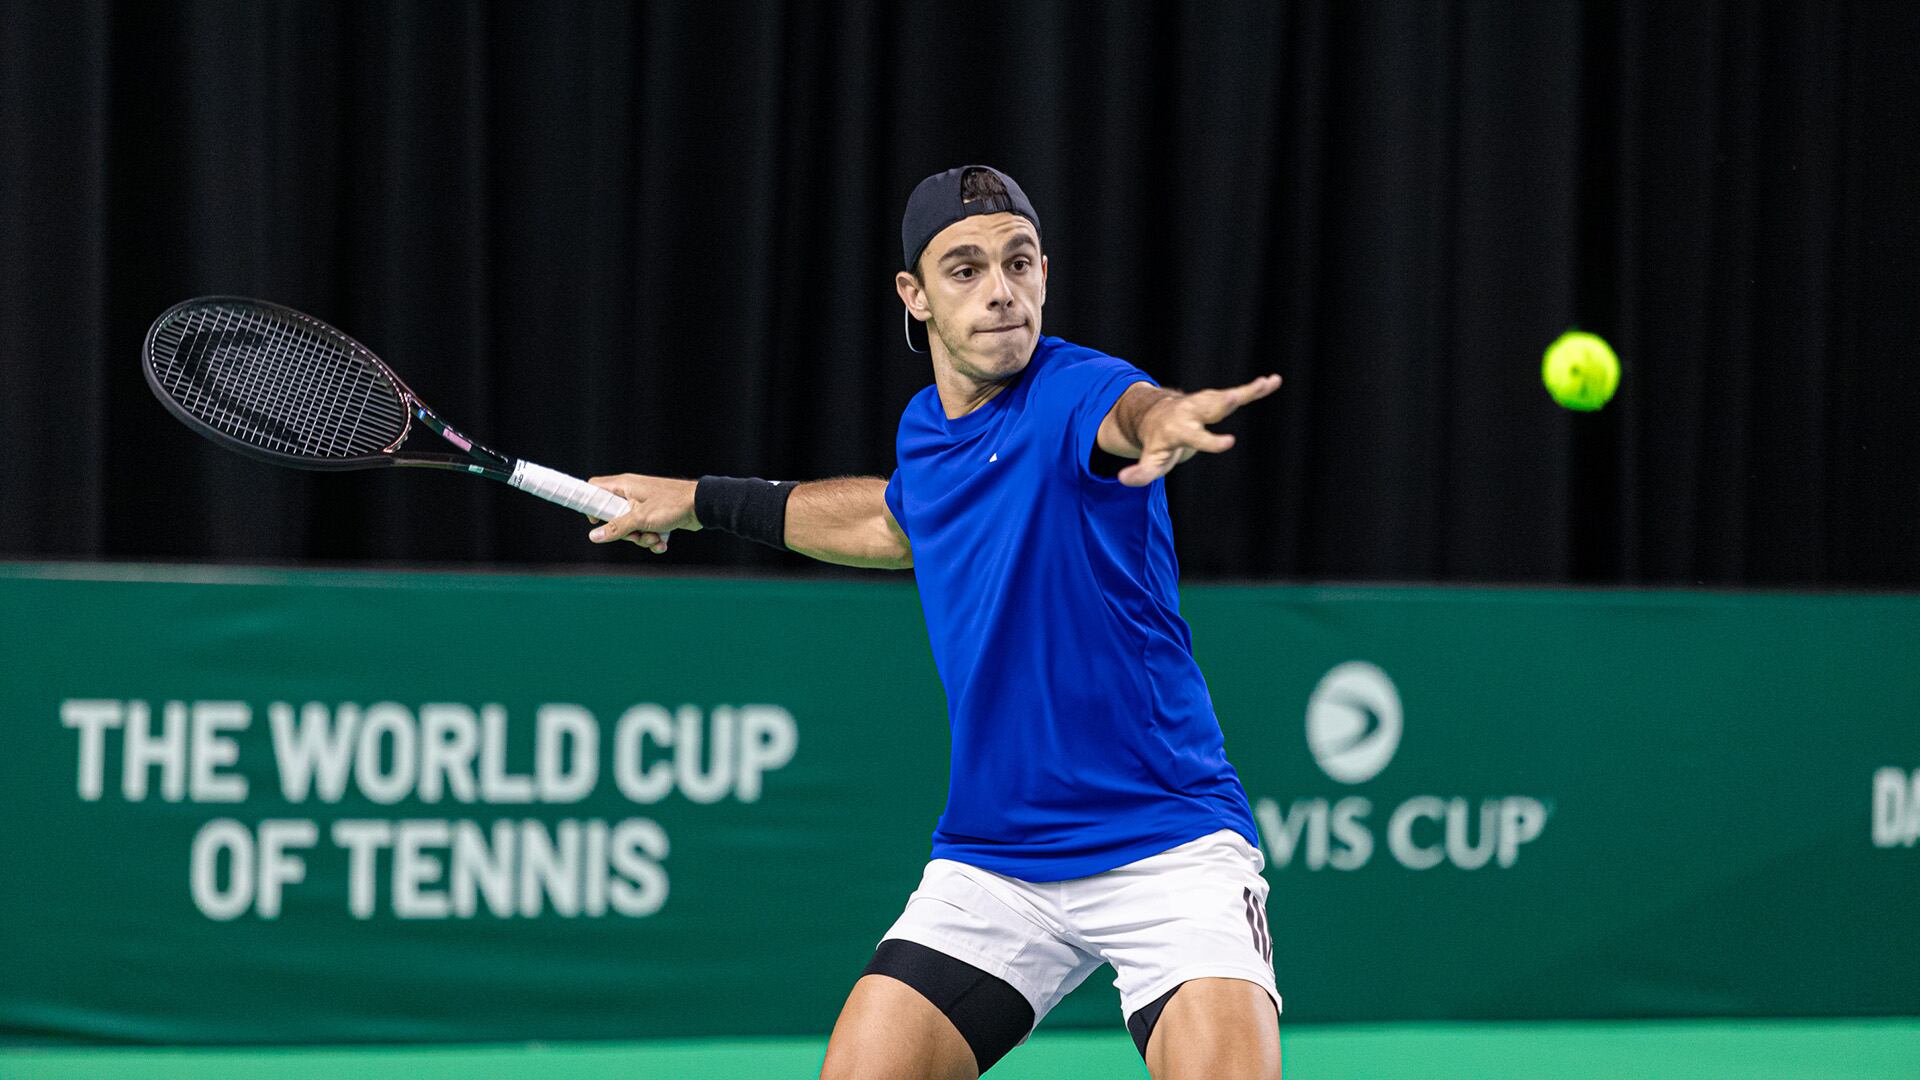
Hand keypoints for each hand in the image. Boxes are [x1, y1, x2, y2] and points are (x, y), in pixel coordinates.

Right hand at [584, 474, 700, 554]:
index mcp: (624, 486)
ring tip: (655, 537)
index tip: (595, 520)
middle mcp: (632, 493)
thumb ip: (616, 528)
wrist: (701, 506)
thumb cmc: (671, 505)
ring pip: (631, 527)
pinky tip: (663, 541)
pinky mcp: (656, 515)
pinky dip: (653, 538)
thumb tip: (594, 535)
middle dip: (625, 532)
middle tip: (635, 534)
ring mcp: (644, 505)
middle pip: (613, 516)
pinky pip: (646, 530)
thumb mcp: (639, 519)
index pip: (595, 488)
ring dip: (642, 538)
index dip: (591, 504)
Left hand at [1117, 374, 1281, 486]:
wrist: (1154, 416)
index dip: (1212, 440)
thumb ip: (1139, 473)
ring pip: (1226, 397)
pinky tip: (1274, 382)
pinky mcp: (1215, 399)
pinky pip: (1238, 394)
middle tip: (1236, 397)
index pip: (1196, 436)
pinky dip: (1254, 389)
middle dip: (1222, 403)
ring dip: (1246, 390)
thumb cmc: (1155, 444)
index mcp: (1178, 430)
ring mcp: (1204, 404)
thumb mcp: (1148, 462)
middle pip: (1210, 409)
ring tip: (1267, 383)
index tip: (1230, 441)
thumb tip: (1122, 479)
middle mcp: (1191, 412)